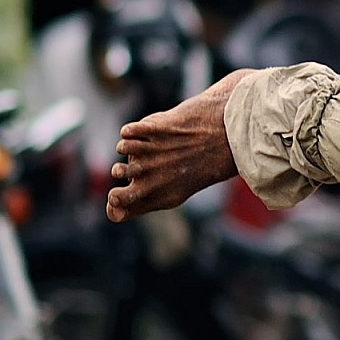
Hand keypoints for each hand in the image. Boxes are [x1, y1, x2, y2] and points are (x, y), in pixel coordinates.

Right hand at [106, 71, 243, 221]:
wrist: (226, 136)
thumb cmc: (196, 166)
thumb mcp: (173, 192)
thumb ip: (141, 203)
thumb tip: (112, 210)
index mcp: (162, 198)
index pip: (118, 209)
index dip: (113, 203)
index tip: (116, 195)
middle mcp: (154, 178)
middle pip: (117, 177)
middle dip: (119, 171)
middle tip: (128, 167)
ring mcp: (155, 154)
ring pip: (122, 150)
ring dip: (128, 146)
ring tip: (146, 145)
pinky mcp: (157, 128)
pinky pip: (127, 132)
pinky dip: (134, 130)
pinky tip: (148, 132)